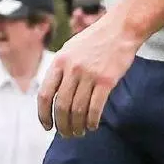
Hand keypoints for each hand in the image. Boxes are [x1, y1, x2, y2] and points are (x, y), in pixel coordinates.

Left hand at [37, 13, 139, 137]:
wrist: (120, 29)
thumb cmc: (94, 41)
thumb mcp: (70, 49)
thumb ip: (60, 70)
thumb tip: (51, 96)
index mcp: (59, 61)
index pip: (45, 94)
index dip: (43, 114)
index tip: (47, 126)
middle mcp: (72, 69)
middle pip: (61, 106)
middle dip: (62, 125)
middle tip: (66, 134)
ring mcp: (89, 75)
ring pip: (78, 110)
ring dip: (77, 126)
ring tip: (79, 132)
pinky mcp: (107, 81)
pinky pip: (96, 108)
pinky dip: (92, 121)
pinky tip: (93, 125)